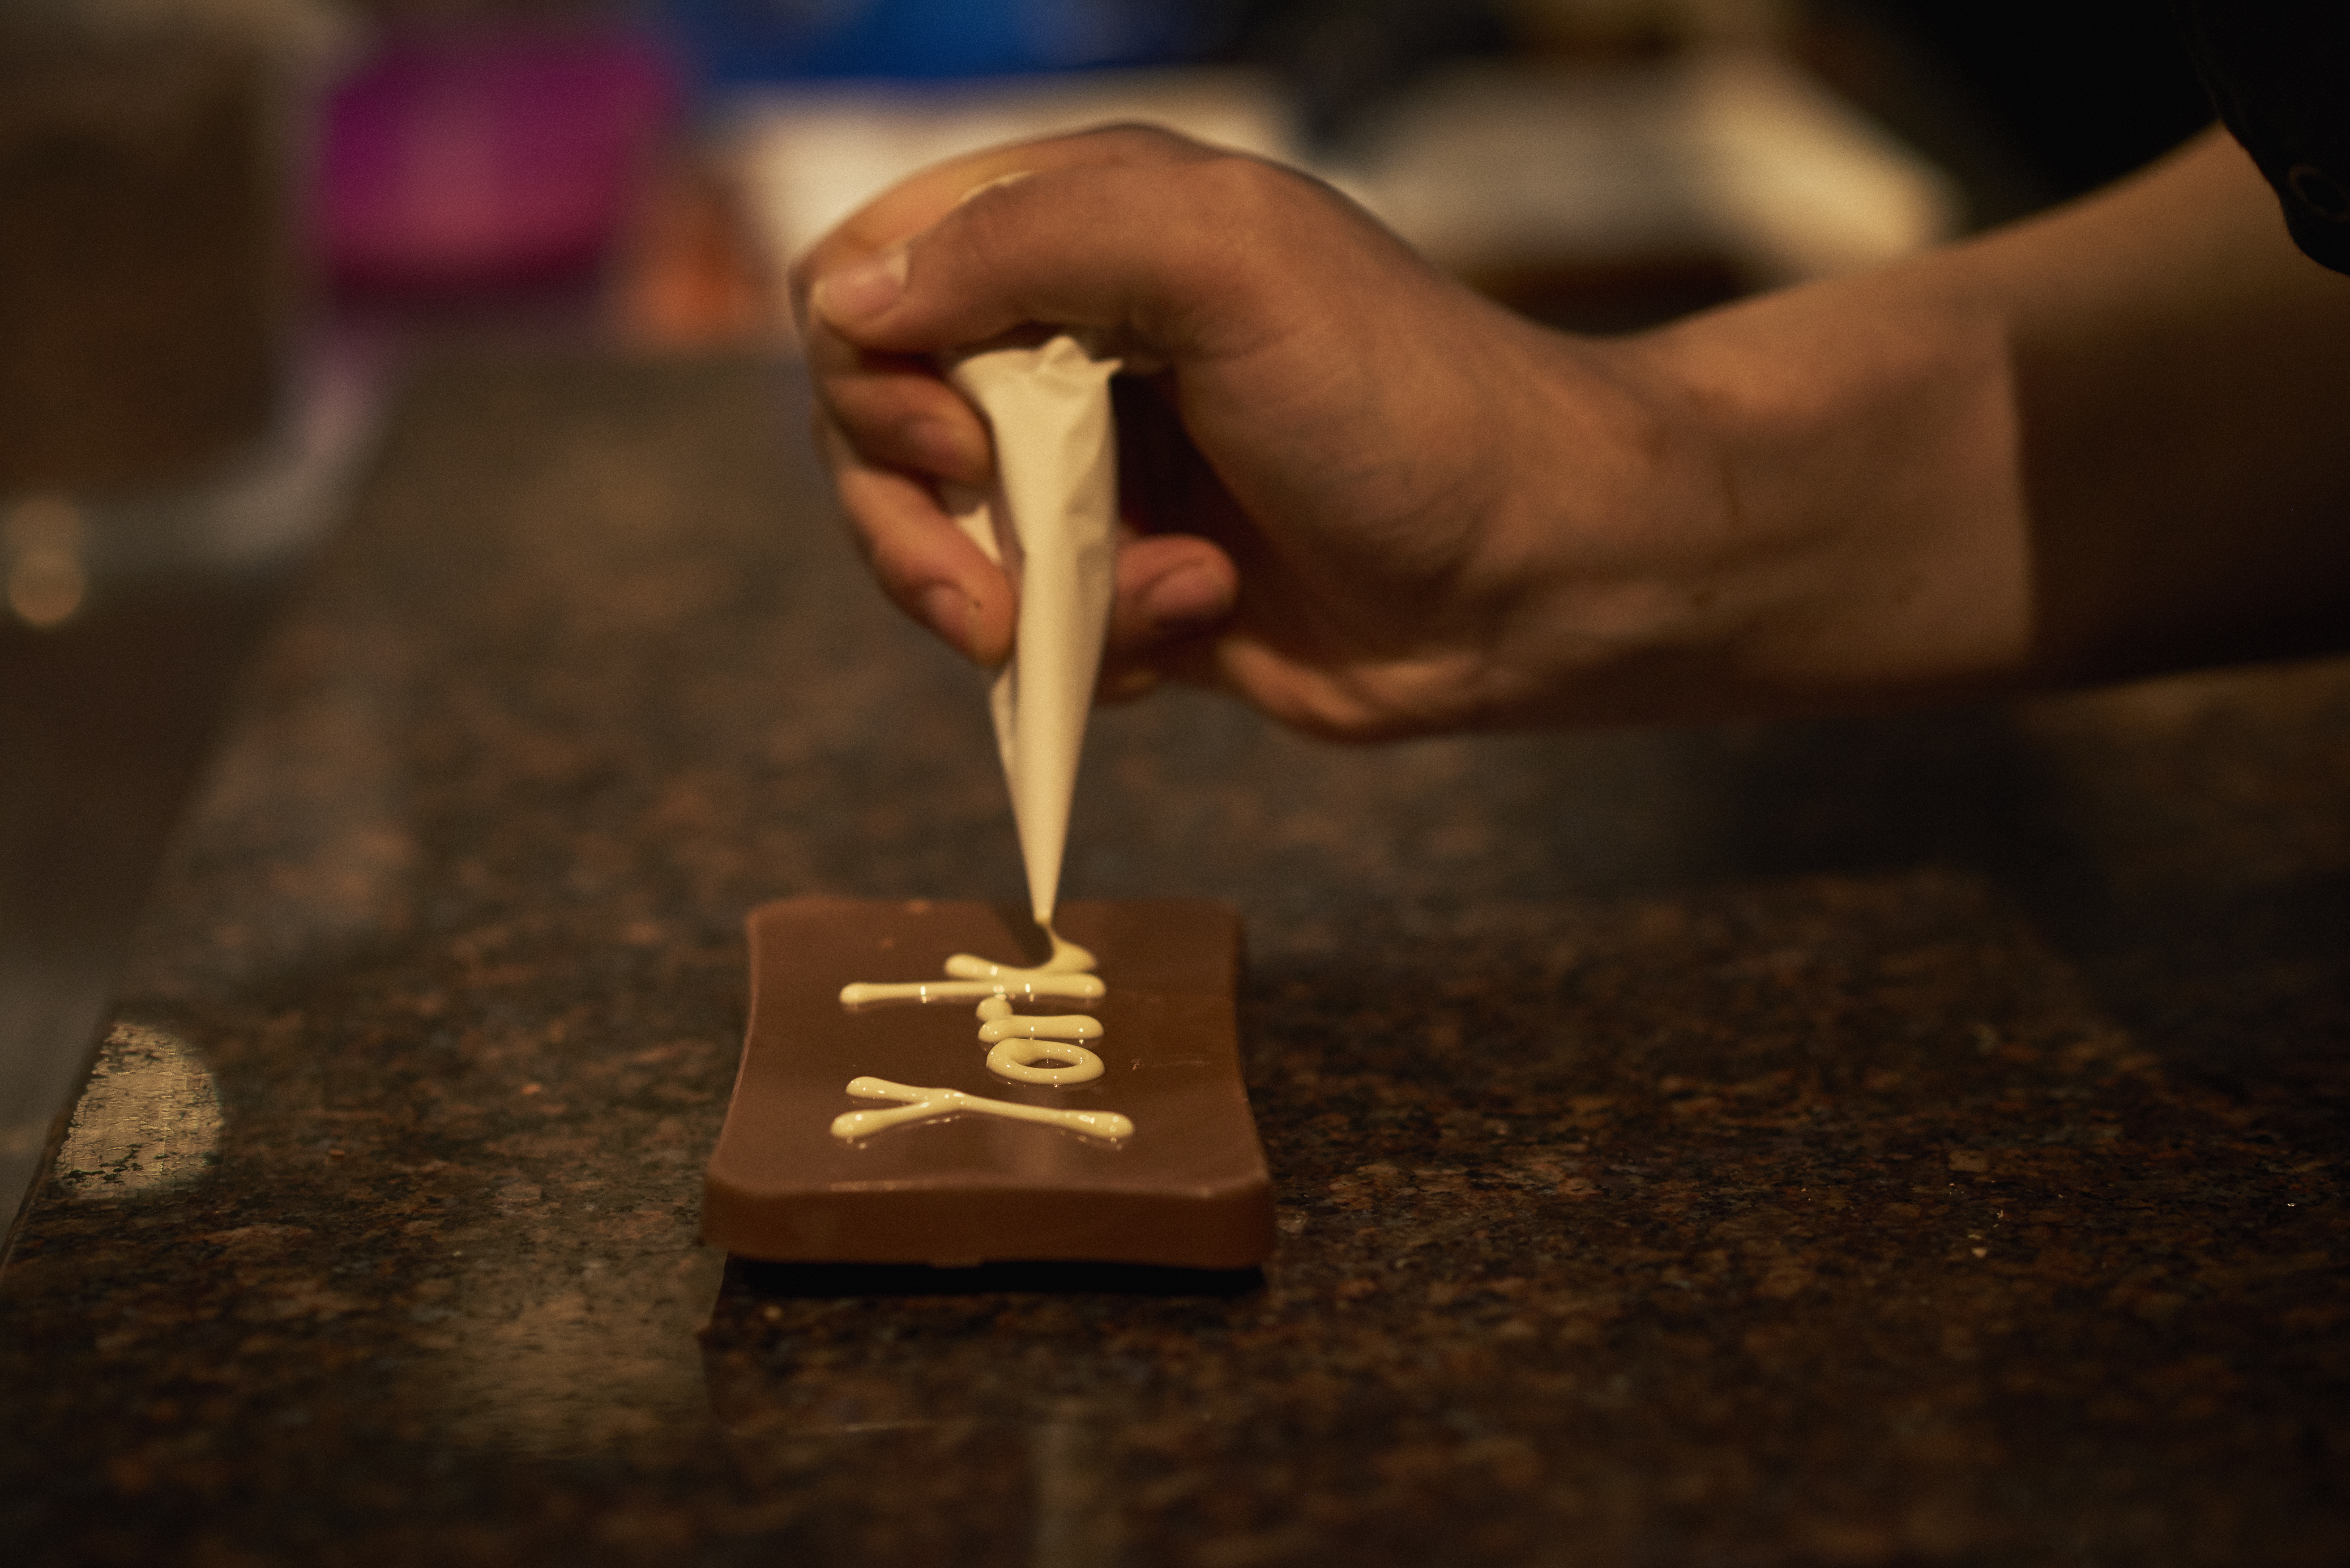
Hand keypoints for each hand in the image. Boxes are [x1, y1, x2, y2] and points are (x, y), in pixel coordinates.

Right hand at [792, 125, 1751, 737]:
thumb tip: (848, 301)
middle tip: (999, 590)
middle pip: (872, 427)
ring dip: (1029, 598)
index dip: (871, 366)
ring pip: (938, 547)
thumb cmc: (1402, 402)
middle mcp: (1072, 343)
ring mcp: (1096, 471)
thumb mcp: (1223, 262)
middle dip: (922, 525)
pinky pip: (1022, 631)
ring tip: (1171, 599)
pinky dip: (1094, 647)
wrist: (1534, 575)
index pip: (867, 270)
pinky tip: (1204, 621)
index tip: (956, 441)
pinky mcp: (1128, 584)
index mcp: (1082, 228)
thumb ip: (1027, 244)